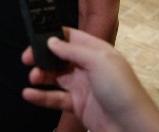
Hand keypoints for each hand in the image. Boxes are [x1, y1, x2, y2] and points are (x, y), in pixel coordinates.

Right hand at [21, 27, 158, 131]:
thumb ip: (73, 50)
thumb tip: (52, 41)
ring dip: (40, 75)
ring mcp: (82, 86)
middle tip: (27, 59)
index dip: (52, 36)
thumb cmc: (122, 91)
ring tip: (32, 78)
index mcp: (97, 51)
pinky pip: (55, 98)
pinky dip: (41, 96)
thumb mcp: (100, 61)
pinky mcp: (78, 105)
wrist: (132, 128)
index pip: (70, 37)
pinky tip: (29, 94)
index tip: (34, 39)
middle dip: (42, 56)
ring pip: (55, 77)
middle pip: (59, 56)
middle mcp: (88, 67)